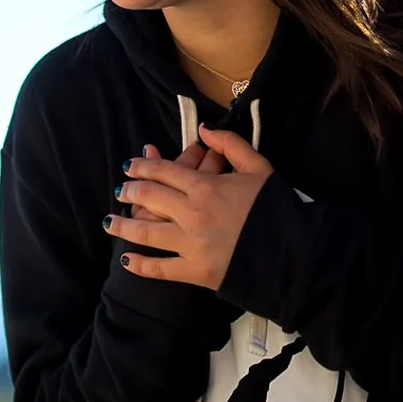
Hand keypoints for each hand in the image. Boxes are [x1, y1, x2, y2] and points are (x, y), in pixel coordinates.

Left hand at [104, 124, 273, 290]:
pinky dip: (141, 265)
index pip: (164, 171)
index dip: (143, 167)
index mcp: (206, 186)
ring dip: (123, 226)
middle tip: (121, 190)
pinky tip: (127, 260)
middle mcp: (191, 214)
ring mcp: (190, 244)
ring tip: (109, 223)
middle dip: (131, 192)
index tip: (130, 166)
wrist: (293, 252)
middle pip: (149, 198)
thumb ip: (230, 144)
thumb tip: (203, 130)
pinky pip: (160, 269)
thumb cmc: (276, 207)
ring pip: (146, 232)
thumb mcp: (259, 167)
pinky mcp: (195, 271)